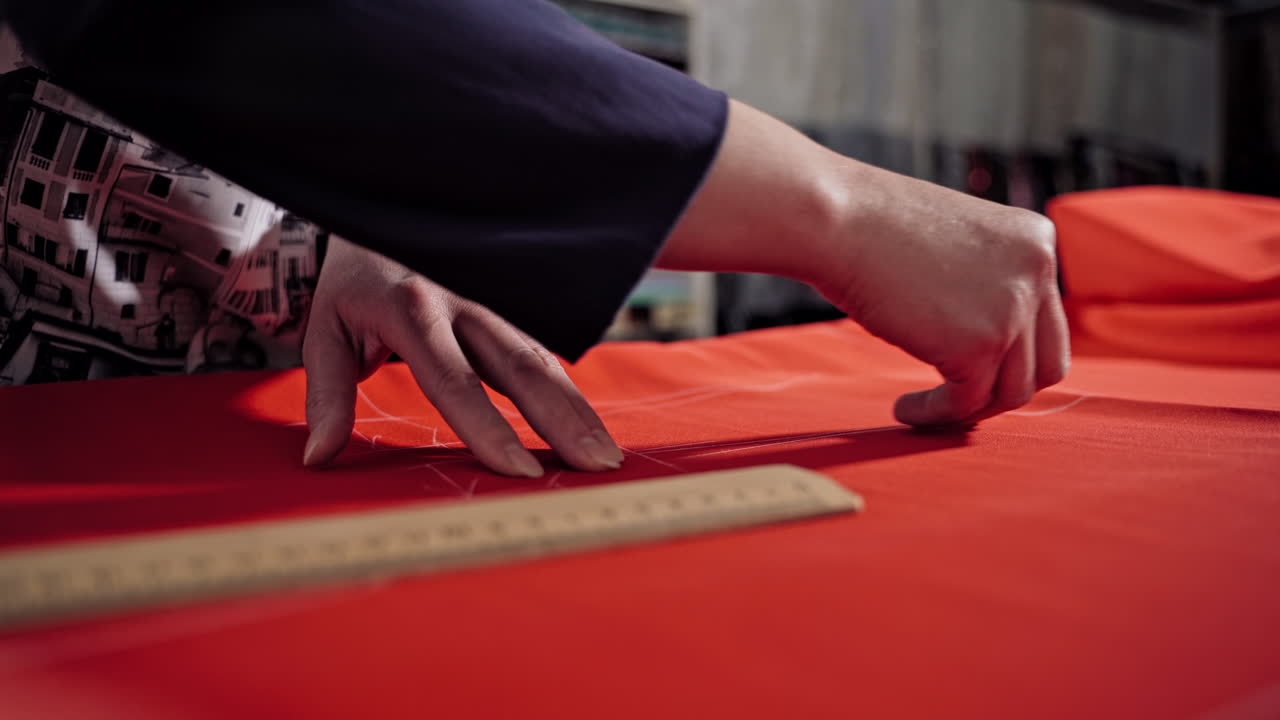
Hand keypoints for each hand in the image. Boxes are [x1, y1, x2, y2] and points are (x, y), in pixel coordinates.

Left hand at [302, 236, 623, 475]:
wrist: (385, 209)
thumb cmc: (353, 286)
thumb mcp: (326, 332)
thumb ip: (328, 394)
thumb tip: (319, 457)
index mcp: (412, 310)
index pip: (455, 381)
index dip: (489, 428)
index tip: (518, 471)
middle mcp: (465, 300)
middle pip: (522, 367)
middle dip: (563, 420)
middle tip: (595, 467)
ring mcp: (497, 298)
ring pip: (545, 359)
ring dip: (579, 411)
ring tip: (606, 457)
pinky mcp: (515, 303)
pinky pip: (547, 349)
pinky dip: (572, 392)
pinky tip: (594, 429)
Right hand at [658, 100, 1068, 424]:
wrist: (835, 218)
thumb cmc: (872, 228)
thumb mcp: (955, 243)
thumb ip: (986, 282)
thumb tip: (985, 340)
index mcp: (1037, 241)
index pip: (1047, 322)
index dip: (1012, 356)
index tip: (969, 369)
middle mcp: (1039, 272)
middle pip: (1048, 364)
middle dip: (1003, 390)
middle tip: (957, 397)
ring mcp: (1013, 308)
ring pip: (1012, 392)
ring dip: (967, 408)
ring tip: (922, 407)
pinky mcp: (979, 344)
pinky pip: (967, 403)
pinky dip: (935, 416)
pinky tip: (902, 409)